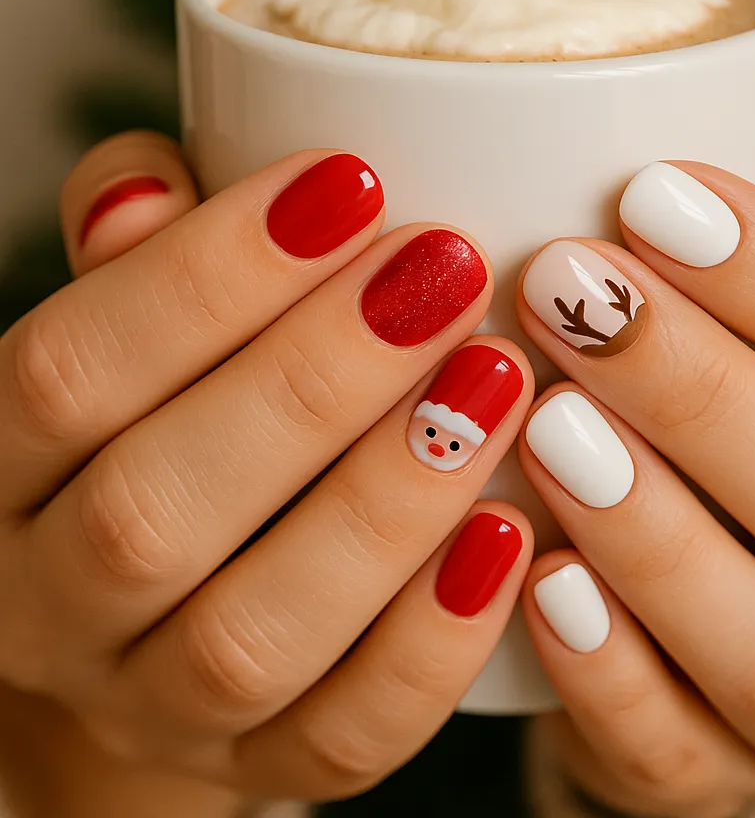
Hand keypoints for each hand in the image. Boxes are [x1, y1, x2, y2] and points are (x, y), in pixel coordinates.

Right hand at [0, 132, 533, 805]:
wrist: (170, 605)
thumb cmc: (166, 423)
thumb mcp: (130, 335)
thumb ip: (135, 255)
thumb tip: (151, 185)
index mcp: (1, 476)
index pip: (65, 374)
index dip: (205, 275)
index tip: (349, 184)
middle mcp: (54, 608)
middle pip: (155, 509)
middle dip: (314, 378)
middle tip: (443, 270)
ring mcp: (155, 709)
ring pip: (253, 635)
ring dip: (387, 500)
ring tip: (497, 378)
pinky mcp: (264, 766)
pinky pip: (345, 738)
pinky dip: (432, 639)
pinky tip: (512, 532)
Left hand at [515, 162, 754, 816]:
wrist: (715, 622)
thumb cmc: (747, 445)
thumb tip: (694, 138)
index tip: (653, 192)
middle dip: (701, 388)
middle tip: (569, 290)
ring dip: (654, 528)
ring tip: (546, 424)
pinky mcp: (725, 780)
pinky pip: (675, 750)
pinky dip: (605, 669)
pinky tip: (536, 580)